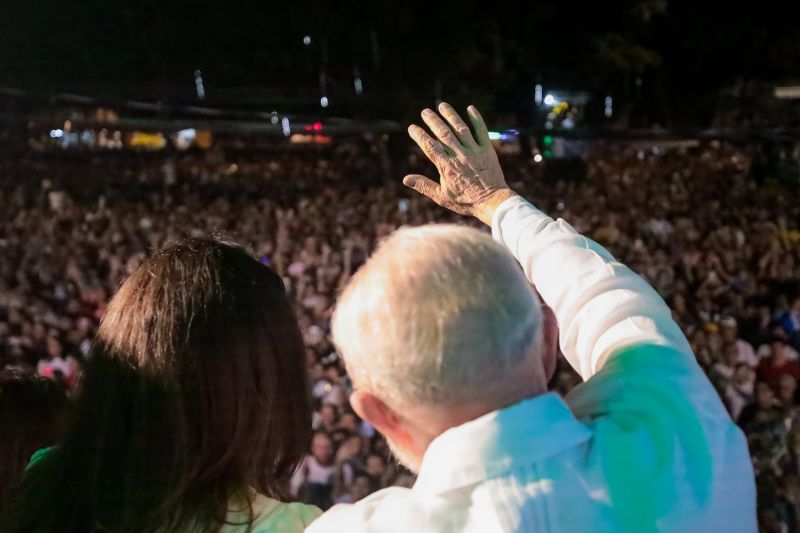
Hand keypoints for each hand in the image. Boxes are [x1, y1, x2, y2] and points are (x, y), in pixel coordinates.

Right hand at [403, 102, 516, 224]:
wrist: (492, 202)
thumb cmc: (466, 201)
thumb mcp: (442, 197)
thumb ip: (424, 186)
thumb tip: (406, 179)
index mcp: (447, 167)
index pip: (430, 147)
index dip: (420, 136)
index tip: (412, 127)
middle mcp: (460, 156)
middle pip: (444, 134)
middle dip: (433, 121)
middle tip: (425, 111)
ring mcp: (474, 151)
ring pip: (461, 129)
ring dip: (451, 115)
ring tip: (442, 105)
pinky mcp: (488, 150)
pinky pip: (482, 131)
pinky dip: (476, 119)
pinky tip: (470, 108)